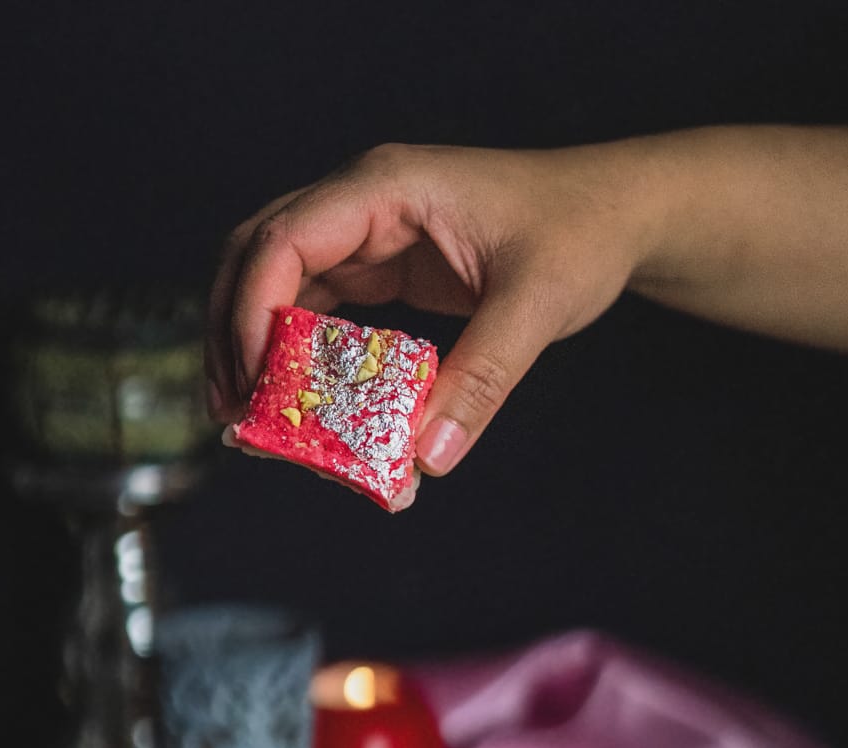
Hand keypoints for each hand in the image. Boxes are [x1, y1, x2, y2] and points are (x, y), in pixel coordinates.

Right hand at [205, 142, 654, 474]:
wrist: (616, 215)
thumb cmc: (580, 233)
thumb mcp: (537, 305)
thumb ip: (482, 380)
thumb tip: (428, 459)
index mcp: (385, 187)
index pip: (284, 240)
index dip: (255, 311)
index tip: (254, 383)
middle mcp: (362, 203)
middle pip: (258, 258)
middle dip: (235, 335)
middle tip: (232, 415)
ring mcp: (367, 235)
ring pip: (279, 286)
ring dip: (257, 350)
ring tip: (251, 422)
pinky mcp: (381, 268)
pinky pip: (319, 311)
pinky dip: (301, 359)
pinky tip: (301, 408)